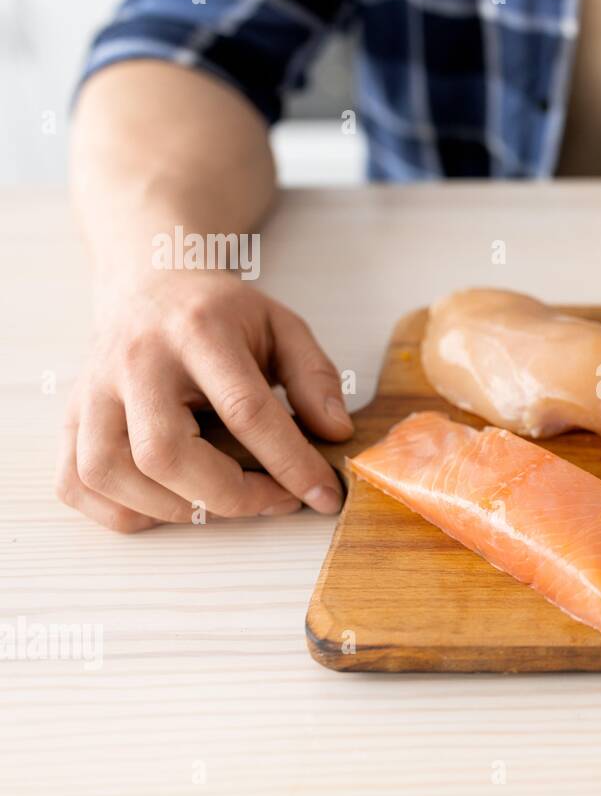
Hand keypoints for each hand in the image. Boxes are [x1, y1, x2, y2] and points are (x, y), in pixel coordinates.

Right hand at [57, 271, 353, 531]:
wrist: (150, 283)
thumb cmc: (221, 315)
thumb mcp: (282, 327)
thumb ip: (314, 377)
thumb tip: (335, 434)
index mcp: (197, 331)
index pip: (244, 410)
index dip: (289, 462)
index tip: (323, 494)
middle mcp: (134, 361)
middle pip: (164, 453)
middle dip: (229, 495)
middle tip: (274, 499)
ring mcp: (91, 389)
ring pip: (111, 474)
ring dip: (176, 508)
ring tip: (225, 501)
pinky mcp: (70, 416)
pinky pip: (76, 484)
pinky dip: (122, 512)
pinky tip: (170, 503)